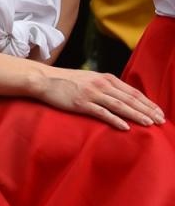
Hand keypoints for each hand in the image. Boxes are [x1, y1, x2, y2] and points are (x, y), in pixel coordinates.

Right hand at [33, 67, 163, 130]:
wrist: (44, 80)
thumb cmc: (66, 81)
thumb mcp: (90, 79)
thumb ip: (106, 86)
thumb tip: (122, 97)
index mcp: (106, 78)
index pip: (133, 92)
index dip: (148, 102)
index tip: (159, 112)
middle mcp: (102, 84)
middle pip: (130, 99)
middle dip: (147, 110)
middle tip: (160, 121)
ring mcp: (92, 93)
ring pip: (120, 106)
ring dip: (136, 115)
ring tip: (149, 124)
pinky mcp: (81, 103)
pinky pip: (102, 113)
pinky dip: (115, 120)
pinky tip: (126, 127)